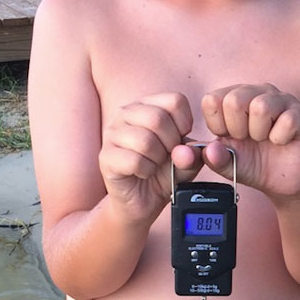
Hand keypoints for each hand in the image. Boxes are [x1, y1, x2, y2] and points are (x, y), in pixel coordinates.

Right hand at [99, 93, 194, 217]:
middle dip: (171, 143)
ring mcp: (112, 133)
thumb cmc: (163, 172)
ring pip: (145, 141)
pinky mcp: (106, 157)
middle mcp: (126, 113)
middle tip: (167, 156)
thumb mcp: (187, 161)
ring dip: (157, 159)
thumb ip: (193, 154)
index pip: (175, 100)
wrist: (142, 199)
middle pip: (158, 118)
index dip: (185, 125)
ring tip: (154, 164)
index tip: (180, 141)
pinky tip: (143, 173)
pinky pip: (135, 161)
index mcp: (147, 105)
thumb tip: (185, 152)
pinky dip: (146, 171)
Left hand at [199, 83, 299, 199]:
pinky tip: (282, 141)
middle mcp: (258, 92)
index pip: (212, 100)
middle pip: (235, 100)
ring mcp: (282, 100)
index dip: (217, 125)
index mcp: (235, 97)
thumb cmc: (254, 165)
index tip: (229, 138)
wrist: (282, 183)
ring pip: (261, 107)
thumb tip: (209, 150)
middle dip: (237, 129)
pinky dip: (280, 139)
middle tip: (249, 139)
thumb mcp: (228, 164)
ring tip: (265, 139)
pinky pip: (287, 121)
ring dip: (259, 133)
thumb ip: (214, 158)